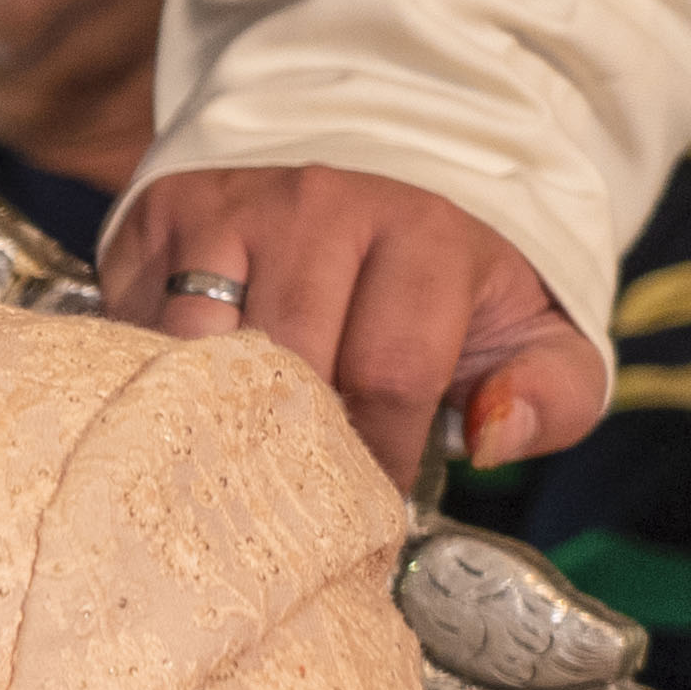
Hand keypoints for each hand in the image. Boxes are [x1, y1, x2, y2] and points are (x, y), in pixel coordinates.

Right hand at [97, 163, 604, 492]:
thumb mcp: (531, 336)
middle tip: (298, 493)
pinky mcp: (164, 215)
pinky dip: (159, 376)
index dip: (378, 460)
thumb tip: (491, 439)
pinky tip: (191, 399)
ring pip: (199, 347)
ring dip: (215, 416)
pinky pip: (139, 325)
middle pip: (288, 364)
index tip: (370, 505)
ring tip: (237, 454)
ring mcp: (232, 205)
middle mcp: (321, 203)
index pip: (390, 372)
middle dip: (294, 446)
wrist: (367, 184)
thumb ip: (551, 396)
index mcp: (423, 234)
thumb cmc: (444, 292)